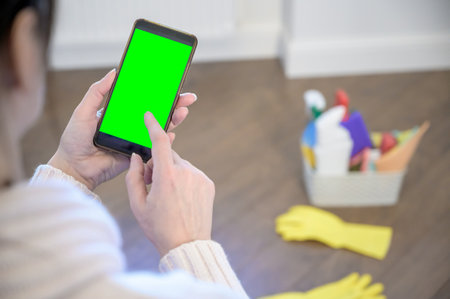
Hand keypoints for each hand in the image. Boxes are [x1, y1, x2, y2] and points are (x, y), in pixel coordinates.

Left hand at [49, 69, 196, 189]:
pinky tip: (172, 133)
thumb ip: (97, 92)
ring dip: (174, 119)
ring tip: (183, 111)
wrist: (74, 167)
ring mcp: (135, 140)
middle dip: (174, 104)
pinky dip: (165, 141)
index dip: (158, 92)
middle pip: (156, 113)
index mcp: (120, 113)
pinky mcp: (138, 154)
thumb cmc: (75, 139)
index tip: (171, 83)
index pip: (143, 100)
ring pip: (159, 128)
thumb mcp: (83, 111)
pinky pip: (154, 147)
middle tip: (188, 97)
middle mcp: (131, 125)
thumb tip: (114, 72)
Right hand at [126, 112, 214, 255]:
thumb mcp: (137, 204)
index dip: (153, 126)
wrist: (187, 245)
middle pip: (168, 155)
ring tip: (168, 195)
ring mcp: (200, 177)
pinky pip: (192, 173)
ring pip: (180, 164)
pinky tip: (180, 198)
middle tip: (152, 184)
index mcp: (167, 177)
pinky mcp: (208, 184)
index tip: (149, 115)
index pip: (160, 142)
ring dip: (172, 172)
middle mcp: (186, 173)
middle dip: (158, 164)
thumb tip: (136, 157)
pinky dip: (184, 179)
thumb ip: (133, 176)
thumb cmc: (159, 227)